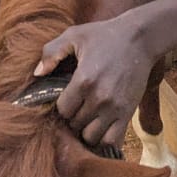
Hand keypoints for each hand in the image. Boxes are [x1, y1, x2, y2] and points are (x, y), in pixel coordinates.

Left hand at [35, 8, 155, 147]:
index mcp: (83, 80)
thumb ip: (51, 52)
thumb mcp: (74, 35)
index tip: (65, 97)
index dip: (61, 106)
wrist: (139, 38)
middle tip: (77, 106)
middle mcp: (99, 98)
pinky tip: (101, 127)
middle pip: (75, 124)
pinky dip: (104, 139)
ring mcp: (114, 108)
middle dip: (73, 117)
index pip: (62, 110)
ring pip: (91, 137)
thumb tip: (37, 74)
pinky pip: (112, 141)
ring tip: (88, 116)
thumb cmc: (104, 35)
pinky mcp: (128, 113)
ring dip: (86, 130)